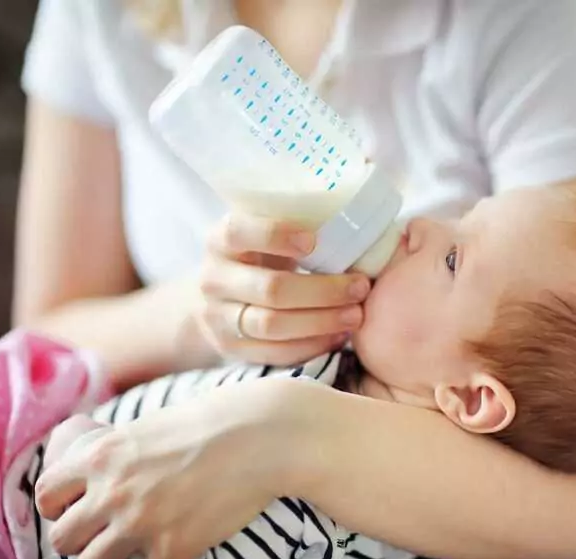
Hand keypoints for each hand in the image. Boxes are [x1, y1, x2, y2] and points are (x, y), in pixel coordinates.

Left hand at [36, 377, 315, 558]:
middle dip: (81, 538)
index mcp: (103, 454)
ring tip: (130, 553)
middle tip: (104, 533)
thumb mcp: (151, 425)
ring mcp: (142, 521)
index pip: (46, 494)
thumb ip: (119, 451)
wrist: (262, 434)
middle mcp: (113, 490)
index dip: (58, 506)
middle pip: (62, 538)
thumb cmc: (213, 421)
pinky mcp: (175, 547)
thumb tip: (103, 470)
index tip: (77, 509)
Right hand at [196, 214, 370, 363]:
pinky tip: (338, 337)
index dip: (275, 235)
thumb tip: (361, 187)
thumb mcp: (264, 232)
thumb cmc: (259, 256)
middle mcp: (214, 278)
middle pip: (270, 288)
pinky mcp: (231, 348)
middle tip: (361, 286)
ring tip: (356, 315)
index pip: (239, 232)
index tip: (314, 240)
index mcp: (221, 239)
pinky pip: (274, 353)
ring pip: (272, 325)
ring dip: (321, 321)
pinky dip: (311, 346)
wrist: (218, 299)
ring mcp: (218, 317)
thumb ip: (298, 216)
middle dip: (322, 290)